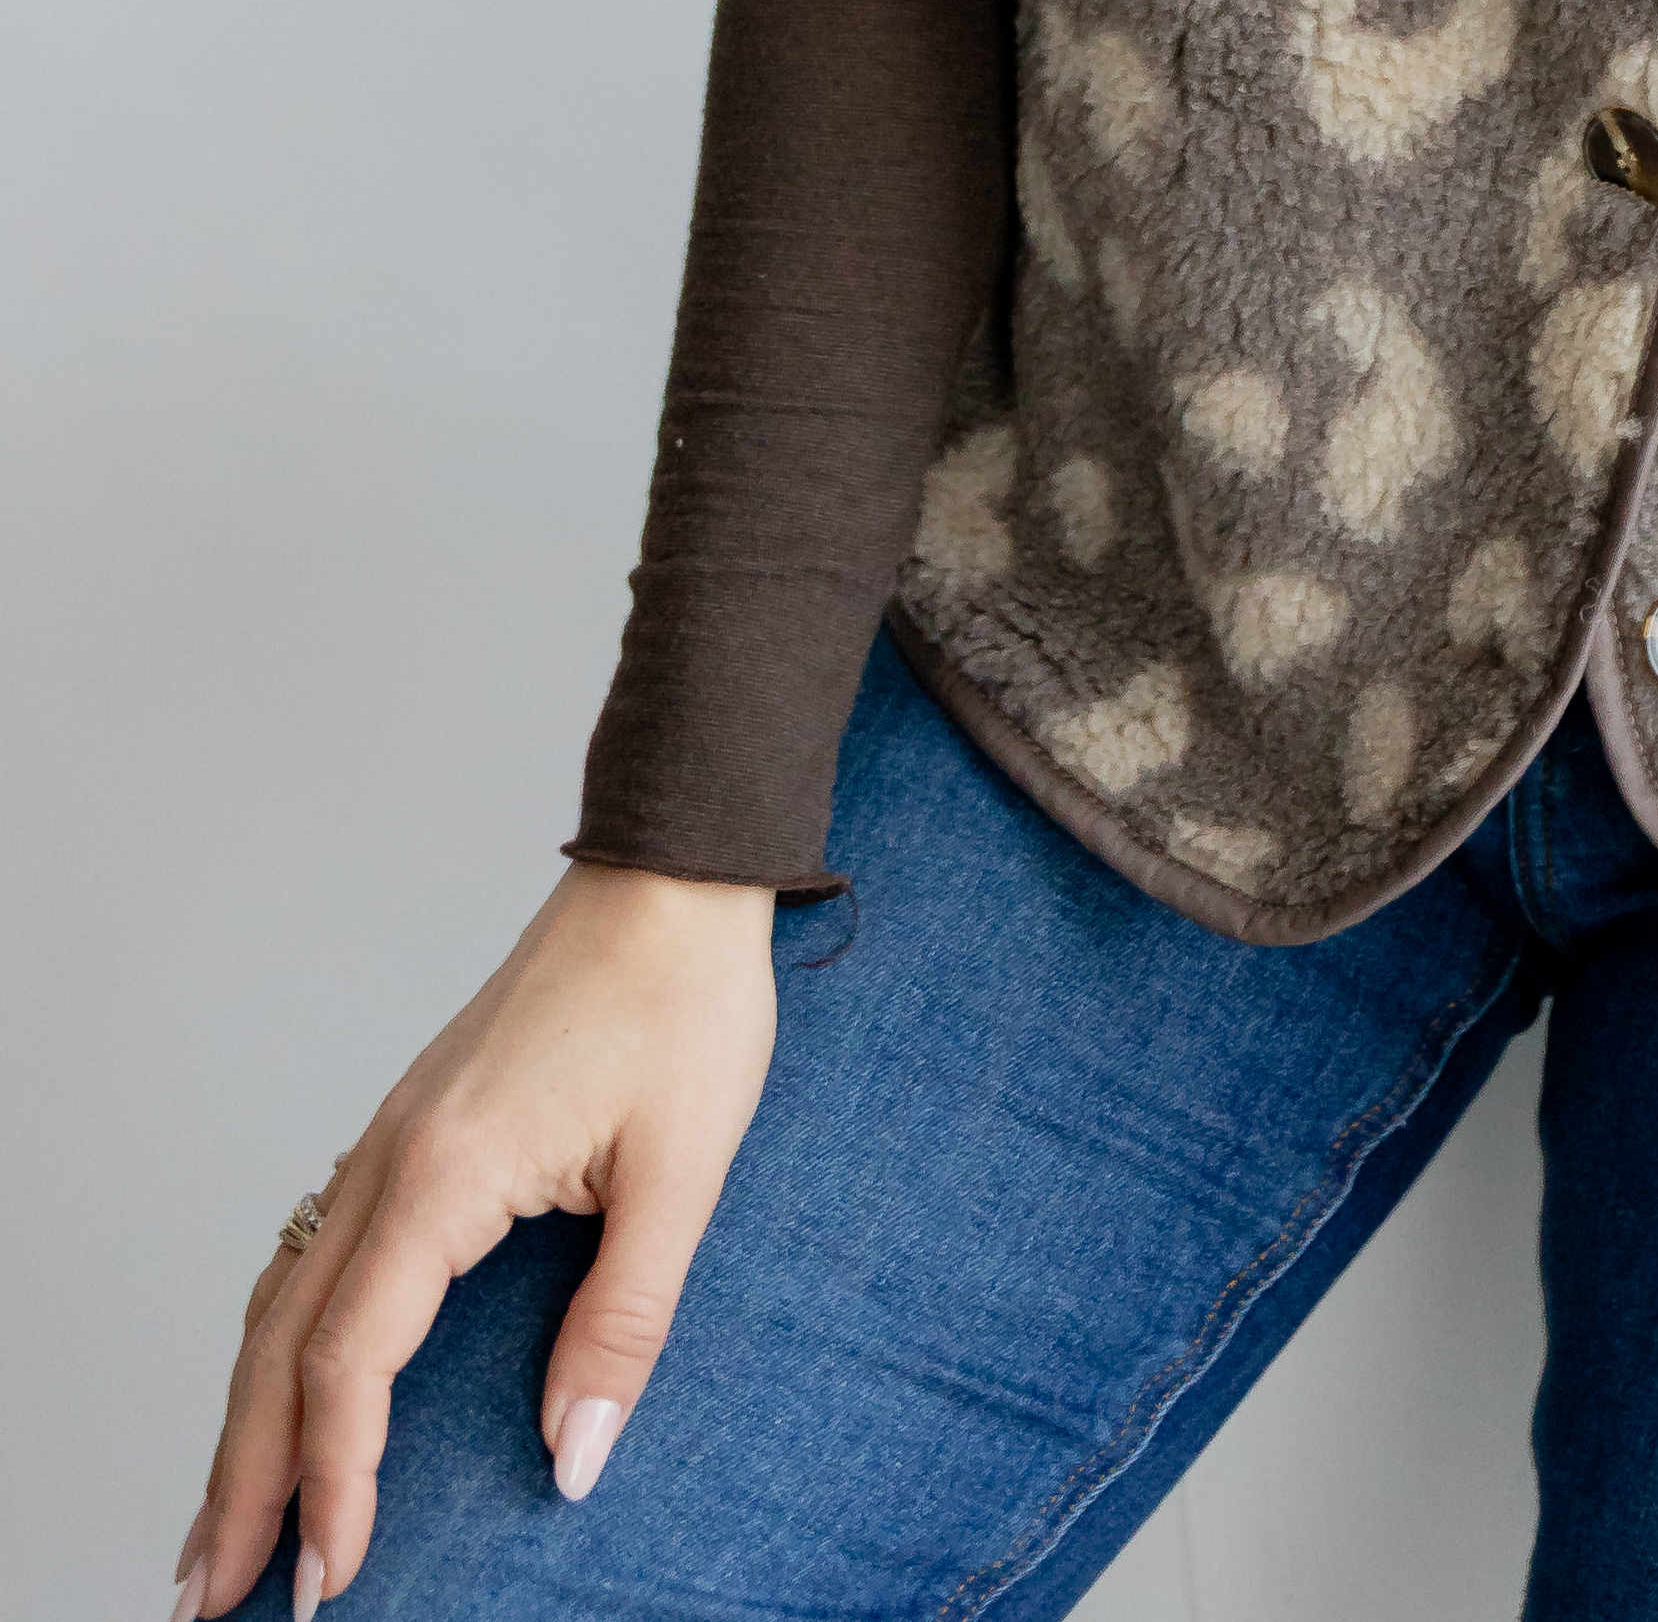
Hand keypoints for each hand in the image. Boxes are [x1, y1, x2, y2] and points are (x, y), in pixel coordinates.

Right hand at [174, 857, 780, 1613]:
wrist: (670, 874)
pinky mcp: (412, 1130)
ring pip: (281, 1303)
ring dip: (244, 1423)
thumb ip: (623, 1323)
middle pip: (280, 1346)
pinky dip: (278, 1347)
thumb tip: (575, 1461)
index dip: (333, 1482)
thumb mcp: (683, 1172)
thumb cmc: (685, 1003)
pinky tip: (277, 1395)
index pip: (351, 1361)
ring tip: (219, 1532)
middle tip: (207, 1602)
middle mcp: (392, 1158)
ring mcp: (390, 1139)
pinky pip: (312, 1258)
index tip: (328, 1581)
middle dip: (241, 1484)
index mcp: (444, 1173)